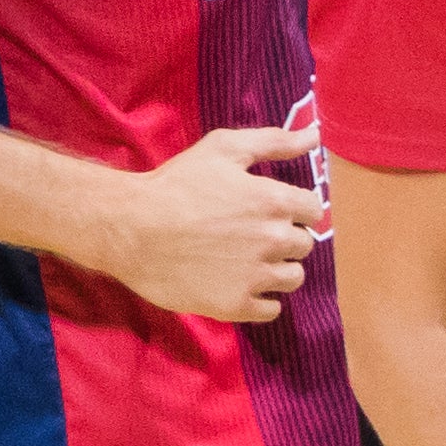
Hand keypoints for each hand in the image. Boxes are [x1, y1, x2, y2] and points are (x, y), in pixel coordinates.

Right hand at [104, 124, 332, 325]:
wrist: (130, 227)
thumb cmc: (176, 183)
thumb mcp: (223, 148)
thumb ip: (274, 141)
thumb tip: (314, 136)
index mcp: (274, 200)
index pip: (313, 211)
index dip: (295, 209)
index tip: (271, 210)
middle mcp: (273, 239)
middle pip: (304, 245)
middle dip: (284, 239)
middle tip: (252, 235)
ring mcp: (257, 276)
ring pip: (293, 278)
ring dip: (279, 270)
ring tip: (248, 261)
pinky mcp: (237, 305)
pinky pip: (271, 310)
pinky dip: (262, 300)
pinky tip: (241, 285)